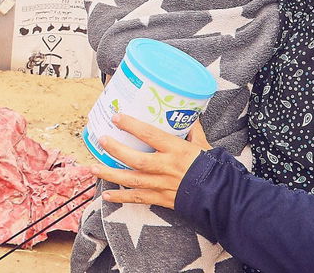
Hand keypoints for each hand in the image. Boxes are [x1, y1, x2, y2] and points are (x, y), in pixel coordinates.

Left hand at [89, 116, 211, 209]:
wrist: (220, 196)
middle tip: (101, 140)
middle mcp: (167, 167)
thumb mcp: (203, 145)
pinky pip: (138, 199)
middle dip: (116, 150)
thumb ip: (192, 131)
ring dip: (110, 174)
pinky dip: (121, 198)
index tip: (116, 117)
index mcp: (177, 150)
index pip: (151, 135)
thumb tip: (187, 114)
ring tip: (93, 168)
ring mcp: (162, 184)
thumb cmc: (213, 168)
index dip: (132, 126)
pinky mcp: (161, 199)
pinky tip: (106, 196)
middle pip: (136, 159)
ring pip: (132, 180)